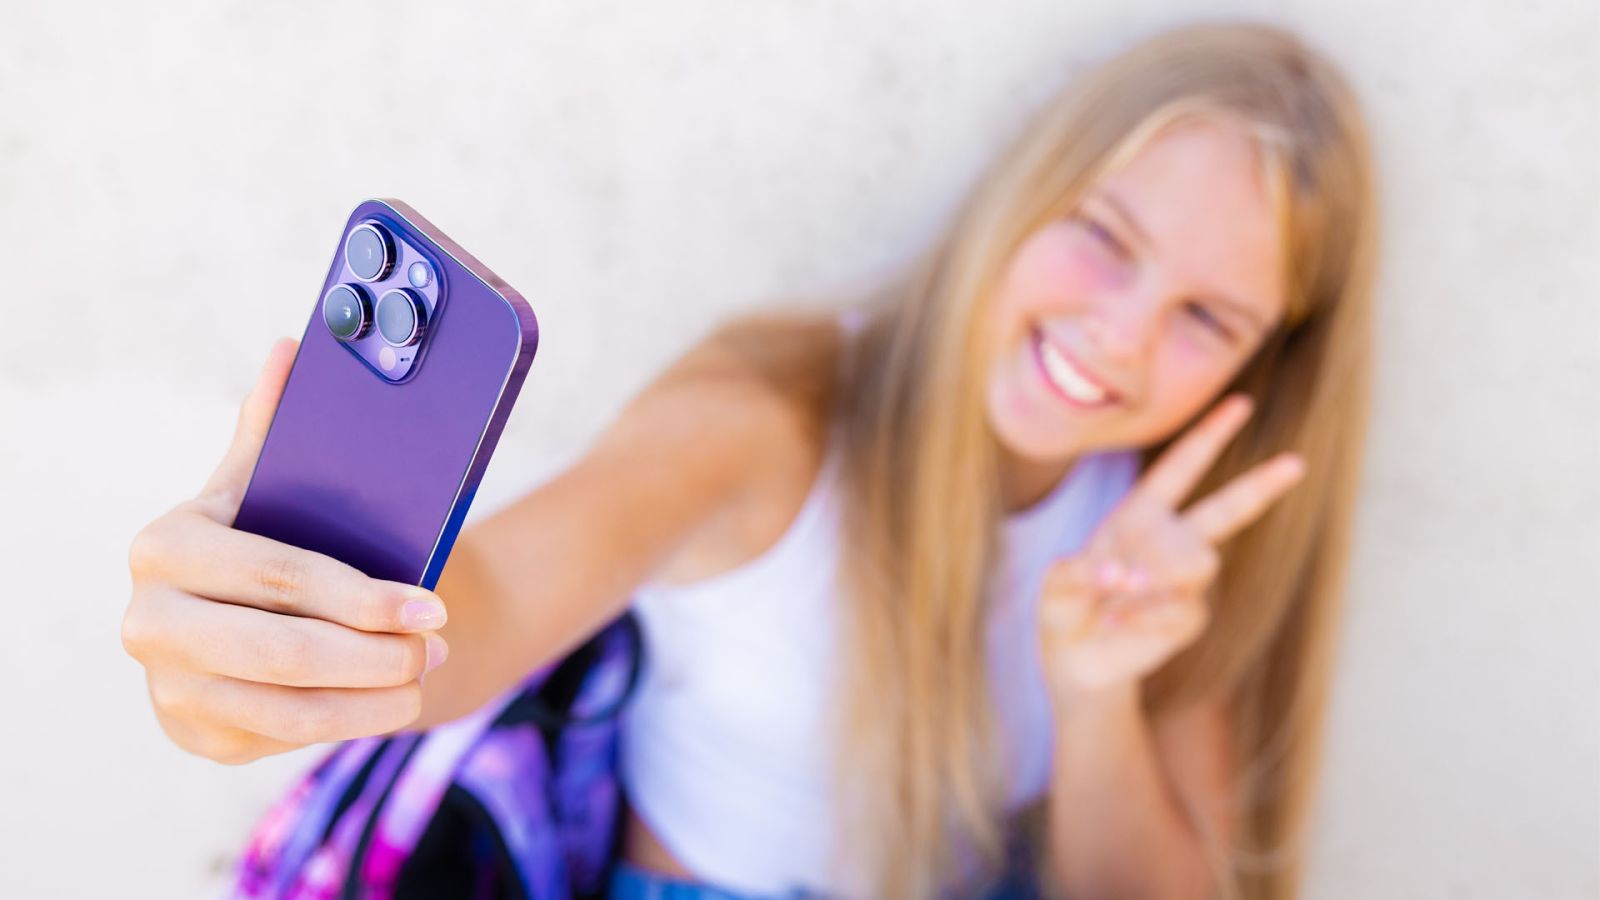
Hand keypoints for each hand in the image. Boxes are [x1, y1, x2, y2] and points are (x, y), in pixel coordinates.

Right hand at [121, 338, 448, 763]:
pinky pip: (281, 738)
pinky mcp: (193, 733)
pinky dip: (346, 723)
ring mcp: (166, 684)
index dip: (364, 598)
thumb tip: (291, 348)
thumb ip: (275, 425)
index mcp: (166, 544)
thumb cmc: (277, 533)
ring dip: (372, 698)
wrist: (253, 613)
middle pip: (284, 652)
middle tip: (436, 645)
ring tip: (424, 673)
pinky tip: (388, 704)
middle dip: (375, 654)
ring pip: (289, 707)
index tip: (433, 607)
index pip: (281, 577)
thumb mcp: (270, 482)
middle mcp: (149, 619)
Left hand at [1037, 392, 1305, 700]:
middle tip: (1296, 463)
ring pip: (1195, 561)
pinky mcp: (1188, 618)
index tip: (1241, 403)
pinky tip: (1114, 623)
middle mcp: (1171, 541)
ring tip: (1117, 591)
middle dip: (1260, 485)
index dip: (1209, 435)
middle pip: (1226, 509)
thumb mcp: (1057, 583)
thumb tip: (1120, 577)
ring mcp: (1186, 582)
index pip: (1180, 468)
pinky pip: (1178, 608)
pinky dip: (1140, 615)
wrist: (1076, 661)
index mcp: (1140, 515)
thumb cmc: (1066, 609)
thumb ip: (1078, 573)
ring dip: (1155, 573)